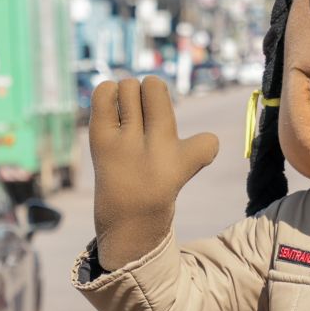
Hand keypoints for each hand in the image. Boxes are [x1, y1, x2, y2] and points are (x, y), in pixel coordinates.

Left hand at [89, 76, 218, 267]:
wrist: (123, 224)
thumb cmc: (156, 190)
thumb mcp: (184, 171)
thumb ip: (191, 144)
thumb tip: (148, 88)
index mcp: (183, 161)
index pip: (209, 142)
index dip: (203, 146)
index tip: (188, 166)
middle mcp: (156, 148)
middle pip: (154, 86)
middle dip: (151, 89)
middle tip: (145, 115)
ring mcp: (125, 144)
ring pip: (129, 87)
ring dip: (128, 93)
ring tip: (127, 115)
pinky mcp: (101, 142)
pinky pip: (103, 93)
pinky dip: (106, 91)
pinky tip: (110, 109)